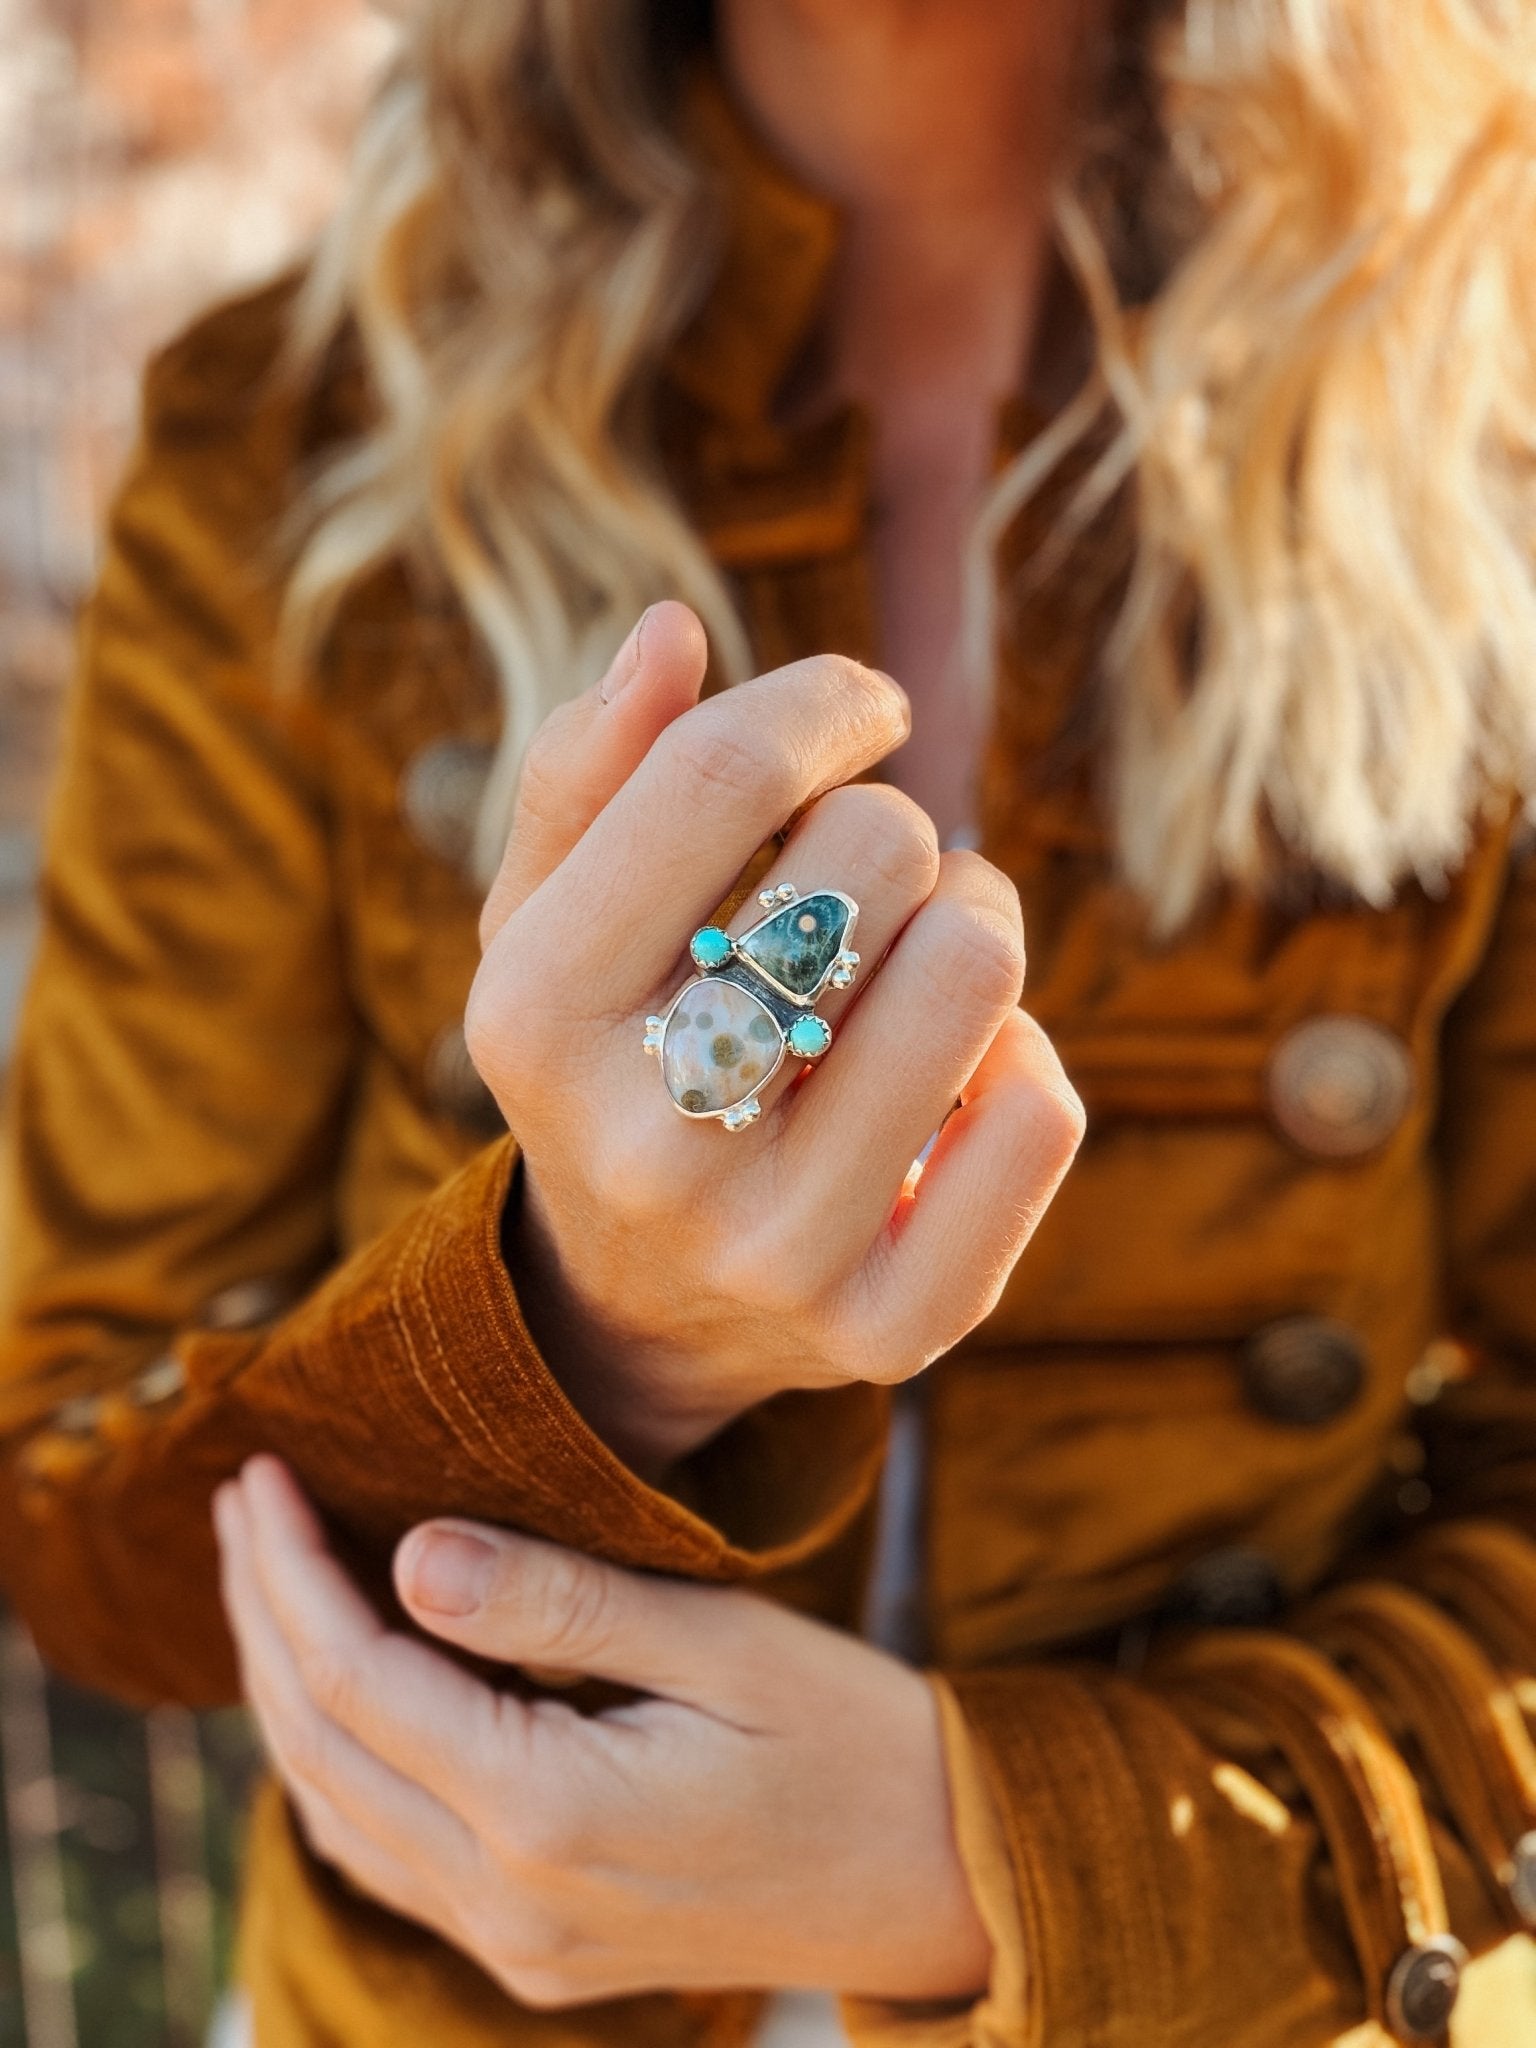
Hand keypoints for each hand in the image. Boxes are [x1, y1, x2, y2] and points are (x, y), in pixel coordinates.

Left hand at [215, 1457, 992, 2008]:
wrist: (939, 1880)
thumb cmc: (847, 1737)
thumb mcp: (721, 1644)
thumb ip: (559, 1604)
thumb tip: (409, 1554)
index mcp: (550, 1816)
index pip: (361, 1679)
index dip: (293, 1572)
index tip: (263, 1475)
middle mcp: (508, 1903)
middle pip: (322, 1747)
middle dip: (264, 1615)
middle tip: (239, 1502)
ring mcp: (515, 1944)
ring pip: (337, 1811)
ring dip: (283, 1691)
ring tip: (262, 1578)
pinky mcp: (534, 1951)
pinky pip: (386, 1859)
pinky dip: (334, 1766)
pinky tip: (328, 1698)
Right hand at [468, 603, 1083, 1469]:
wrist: (640, 1307)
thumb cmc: (614, 1057)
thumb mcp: (550, 918)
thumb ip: (589, 771)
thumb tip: (670, 631)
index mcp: (537, 1017)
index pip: (720, 772)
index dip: (823, 699)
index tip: (863, 708)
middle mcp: (648, 1144)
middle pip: (873, 851)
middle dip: (886, 828)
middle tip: (858, 886)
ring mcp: (776, 1250)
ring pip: (977, 966)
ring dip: (972, 917)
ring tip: (919, 953)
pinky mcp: (894, 1326)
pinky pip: (1042, 1109)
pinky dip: (1020, 1053)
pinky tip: (957, 1074)